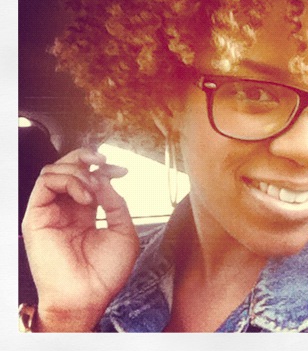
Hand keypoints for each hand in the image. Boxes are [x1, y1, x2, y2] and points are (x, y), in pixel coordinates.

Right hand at [22, 148, 139, 331]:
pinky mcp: (37, 216)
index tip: (122, 171)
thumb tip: (105, 179)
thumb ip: (115, 202)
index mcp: (84, 212)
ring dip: (79, 171)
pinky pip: (45, 182)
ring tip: (94, 190)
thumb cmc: (106, 272)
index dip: (104, 168)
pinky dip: (68, 181)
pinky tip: (85, 197)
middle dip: (86, 157)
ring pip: (54, 170)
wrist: (88, 297)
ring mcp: (51, 211)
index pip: (88, 178)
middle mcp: (66, 209)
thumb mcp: (123, 231)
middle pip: (68, 167)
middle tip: (104, 162)